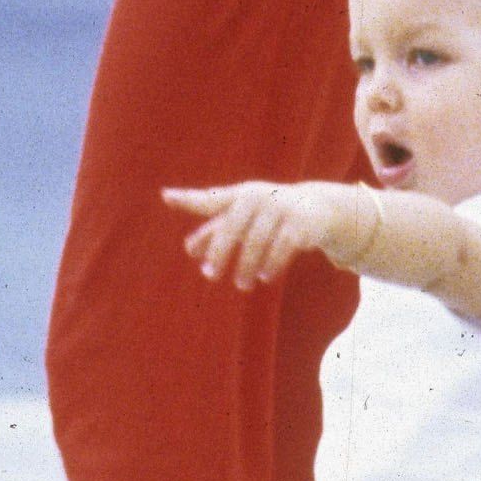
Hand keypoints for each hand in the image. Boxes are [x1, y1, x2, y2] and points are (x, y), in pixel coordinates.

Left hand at [164, 180, 371, 289]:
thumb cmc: (268, 214)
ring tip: (242, 284)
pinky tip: (265, 277)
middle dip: (220, 252)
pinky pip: (283, 247)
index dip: (189, 198)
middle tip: (210, 275)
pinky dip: (272, 264)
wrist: (316, 207)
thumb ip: (217, 231)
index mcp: (240, 196)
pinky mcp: (301, 224)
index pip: (211, 199)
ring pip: (257, 241)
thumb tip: (189, 249)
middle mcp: (258, 198)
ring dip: (247, 265)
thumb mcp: (244, 218)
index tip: (165, 196)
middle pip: (233, 227)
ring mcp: (281, 209)